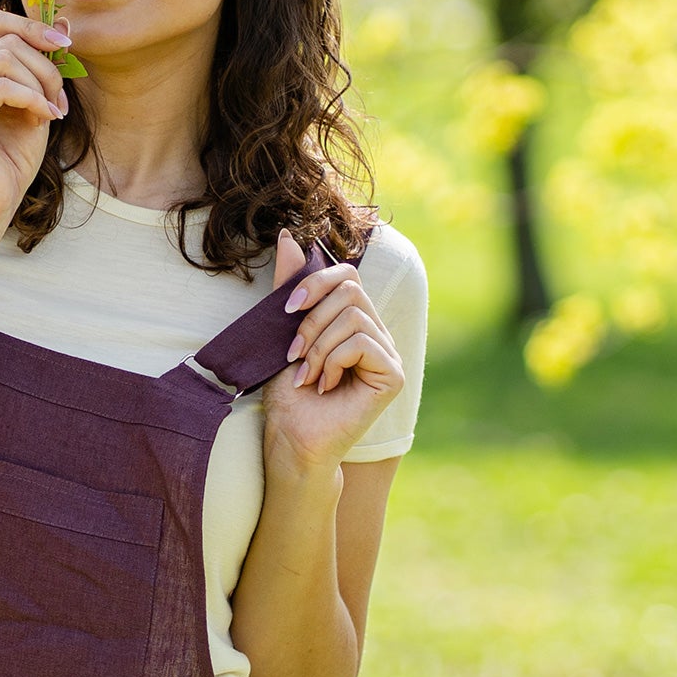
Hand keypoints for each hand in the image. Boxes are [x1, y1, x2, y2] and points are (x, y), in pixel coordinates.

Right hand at [0, 9, 71, 241]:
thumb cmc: (11, 158)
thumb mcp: (36, 102)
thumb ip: (44, 64)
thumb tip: (65, 22)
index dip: (30, 24)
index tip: (63, 44)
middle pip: (7, 40)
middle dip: (45, 66)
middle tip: (61, 100)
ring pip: (5, 59)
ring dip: (40, 84)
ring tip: (52, 112)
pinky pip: (0, 86)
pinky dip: (30, 99)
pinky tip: (43, 119)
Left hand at [261, 228, 403, 478]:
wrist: (292, 439)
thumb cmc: (288, 393)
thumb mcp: (283, 331)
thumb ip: (291, 287)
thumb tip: (288, 236)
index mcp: (353, 320)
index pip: (346, 275)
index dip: (315, 283)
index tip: (285, 310)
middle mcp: (376, 333)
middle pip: (350, 290)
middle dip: (312, 320)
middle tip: (294, 354)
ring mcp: (388, 353)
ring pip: (353, 317)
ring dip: (318, 346)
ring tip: (308, 375)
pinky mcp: (393, 374)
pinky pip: (362, 341)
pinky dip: (334, 361)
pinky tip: (325, 386)